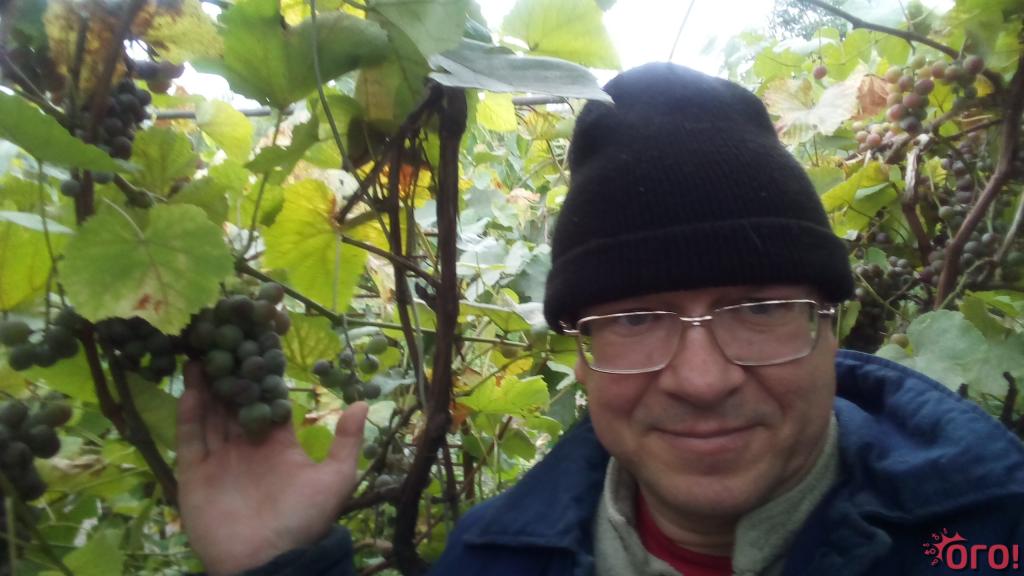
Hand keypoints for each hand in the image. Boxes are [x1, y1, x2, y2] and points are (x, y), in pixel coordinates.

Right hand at [177, 361, 367, 574]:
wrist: (268, 561)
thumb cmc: (304, 520)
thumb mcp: (335, 479)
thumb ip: (347, 442)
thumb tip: (364, 402)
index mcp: (279, 444)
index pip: (268, 401)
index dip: (263, 373)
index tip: (259, 341)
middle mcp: (247, 447)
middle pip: (234, 402)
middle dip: (230, 371)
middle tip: (224, 336)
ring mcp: (219, 460)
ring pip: (210, 414)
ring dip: (207, 385)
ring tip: (203, 350)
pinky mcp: (193, 475)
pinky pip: (190, 438)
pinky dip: (189, 413)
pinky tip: (191, 386)